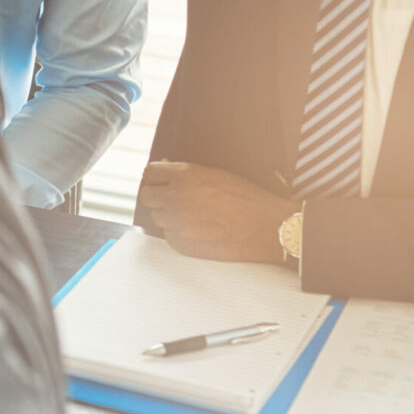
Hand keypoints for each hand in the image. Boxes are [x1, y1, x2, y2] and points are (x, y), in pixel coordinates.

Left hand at [138, 161, 294, 263]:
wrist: (267, 227)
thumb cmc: (248, 199)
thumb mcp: (217, 174)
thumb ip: (187, 173)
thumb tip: (168, 170)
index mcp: (183, 177)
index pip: (149, 173)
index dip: (156, 177)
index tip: (160, 180)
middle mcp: (175, 199)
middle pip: (146, 196)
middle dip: (157, 195)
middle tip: (171, 198)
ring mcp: (176, 224)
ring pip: (157, 218)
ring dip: (168, 215)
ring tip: (191, 215)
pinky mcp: (182, 244)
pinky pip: (169, 236)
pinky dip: (178, 233)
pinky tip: (198, 229)